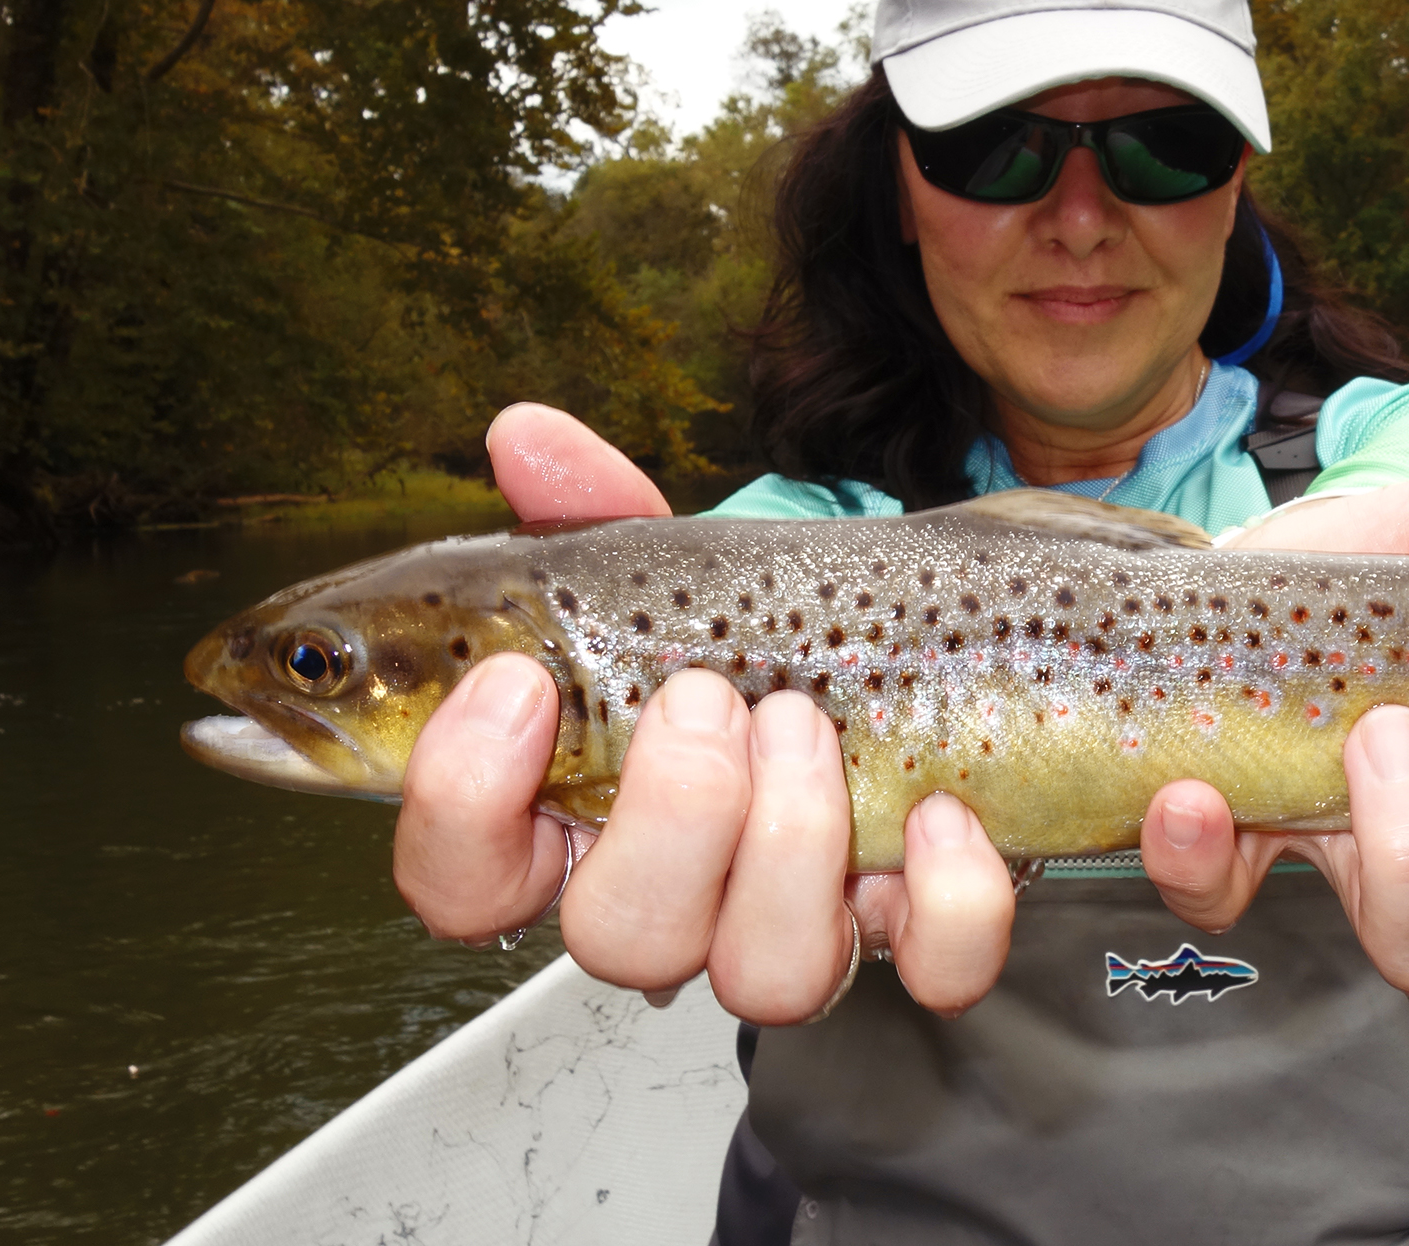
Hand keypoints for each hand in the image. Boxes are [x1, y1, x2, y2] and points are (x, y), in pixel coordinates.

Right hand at [392, 404, 1016, 1019]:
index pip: (461, 882)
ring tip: (810, 724)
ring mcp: (804, 923)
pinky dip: (947, 890)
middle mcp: (683, 898)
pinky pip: (936, 964)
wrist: (931, 646)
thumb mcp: (674, 564)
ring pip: (766, 974)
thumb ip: (590, 508)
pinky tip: (941, 809)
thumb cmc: (770, 626)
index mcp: (579, 818)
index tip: (519, 683)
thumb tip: (521, 434)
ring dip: (792, 838)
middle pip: (619, 940)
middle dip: (669, 814)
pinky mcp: (925, 927)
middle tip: (709, 696)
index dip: (463, 802)